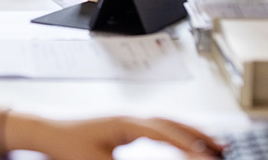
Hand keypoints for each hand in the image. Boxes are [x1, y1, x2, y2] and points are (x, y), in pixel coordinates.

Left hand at [0, 111, 223, 159]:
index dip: (189, 148)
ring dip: (189, 133)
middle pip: (172, 123)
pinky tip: (179, 143)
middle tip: (222, 149)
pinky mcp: (121, 127)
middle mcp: (129, 117)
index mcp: (126, 123)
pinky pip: (156, 127)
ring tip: (211, 144)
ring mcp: (126, 120)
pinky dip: (173, 134)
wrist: (45, 132)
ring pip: (166, 123)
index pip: (166, 134)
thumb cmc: (65, 146)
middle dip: (198, 136)